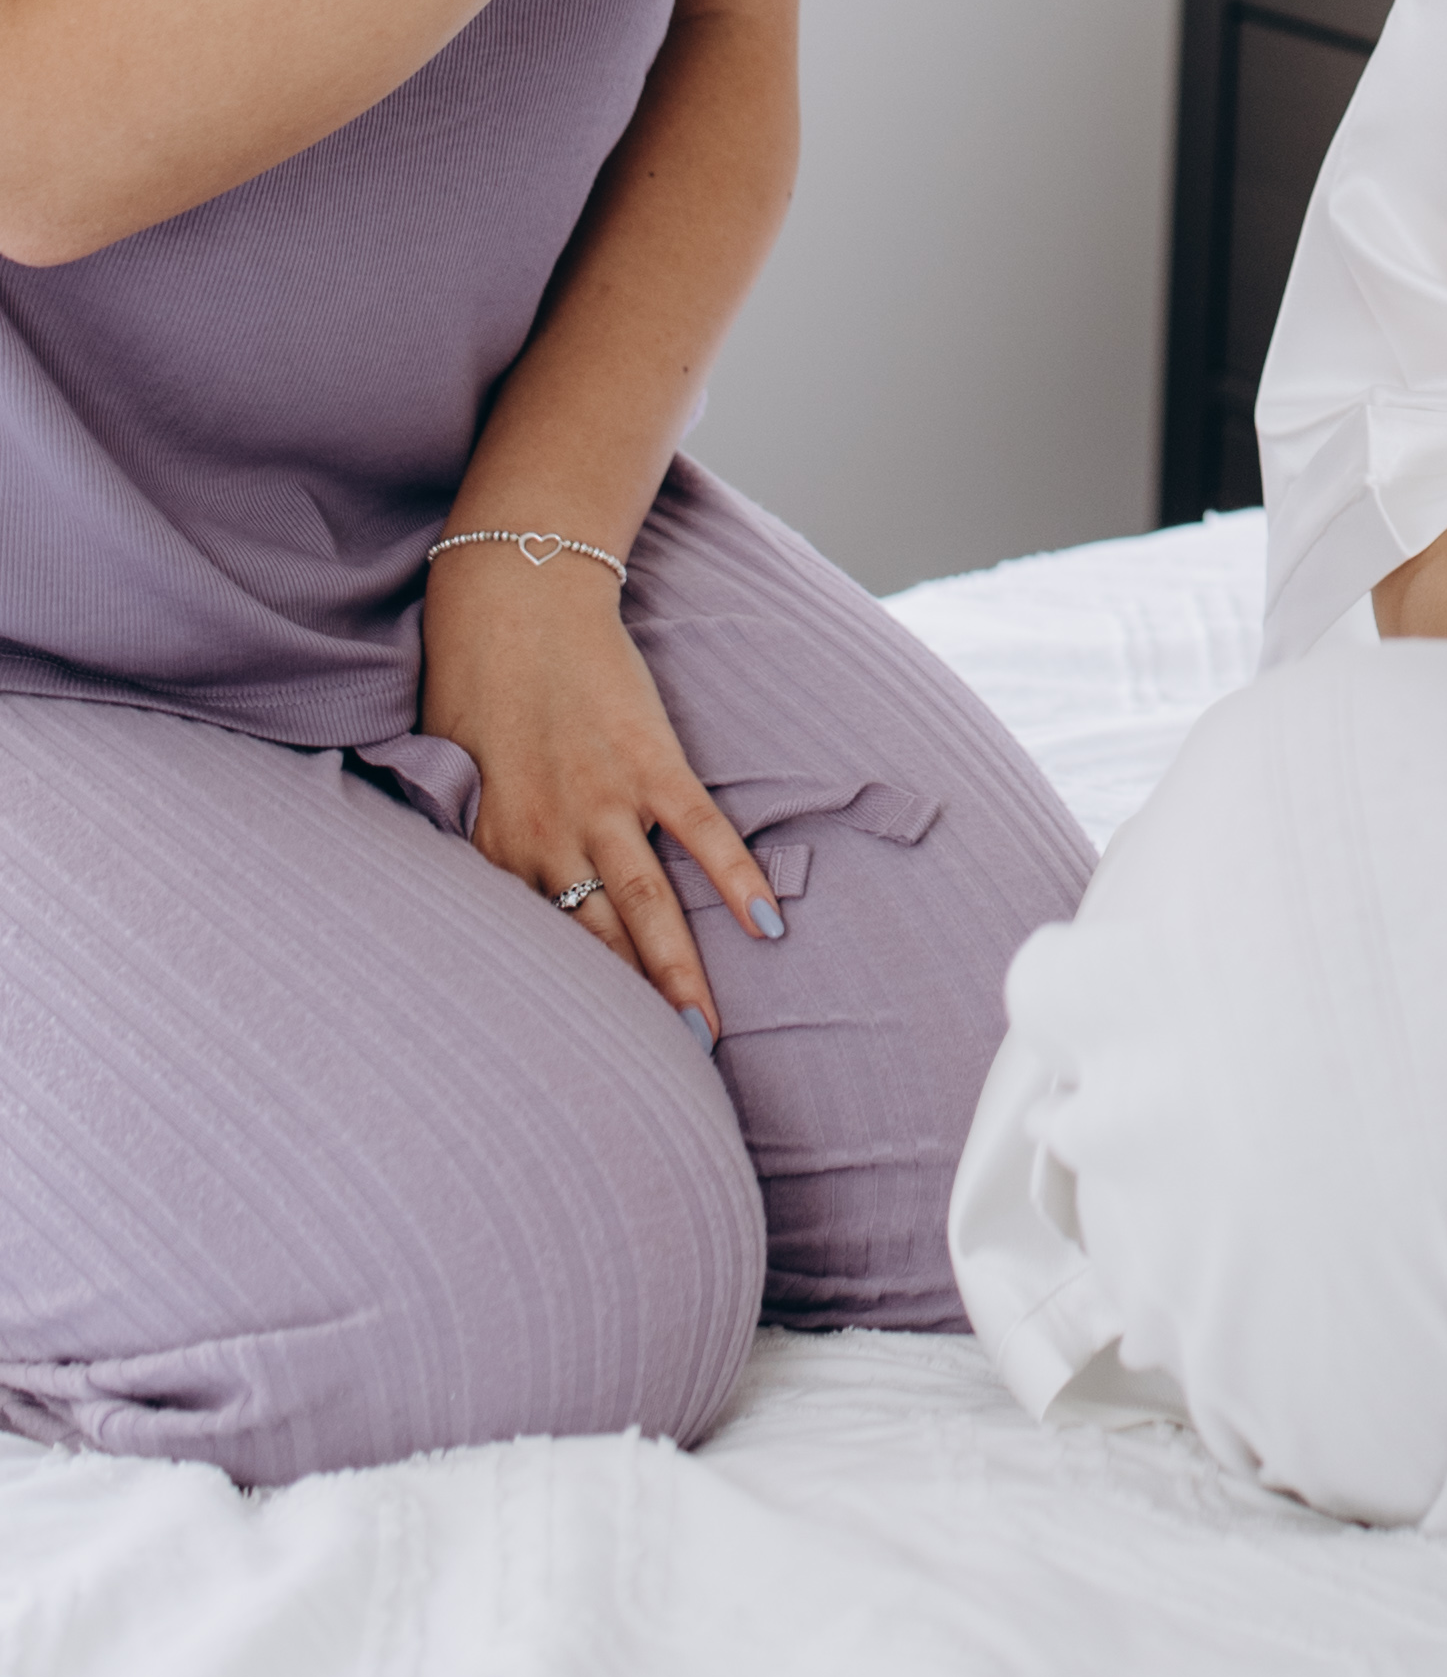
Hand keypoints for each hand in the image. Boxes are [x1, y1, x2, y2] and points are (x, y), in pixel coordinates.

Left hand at [418, 540, 779, 1031]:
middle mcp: (546, 835)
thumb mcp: (451, 776)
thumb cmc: (473, 685)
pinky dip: (736, 875)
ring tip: (704, 1033)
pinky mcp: (652, 761)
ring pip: (645, 908)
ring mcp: (604, 800)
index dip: (555, 1006)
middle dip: (621, 1016)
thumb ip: (474, 844)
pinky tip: (766, 920)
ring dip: (677, 973)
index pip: (526, 948)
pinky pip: (701, 831)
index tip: (574, 1063)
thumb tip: (476, 906)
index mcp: (490, 846)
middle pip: (590, 946)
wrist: (514, 599)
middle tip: (652, 1077)